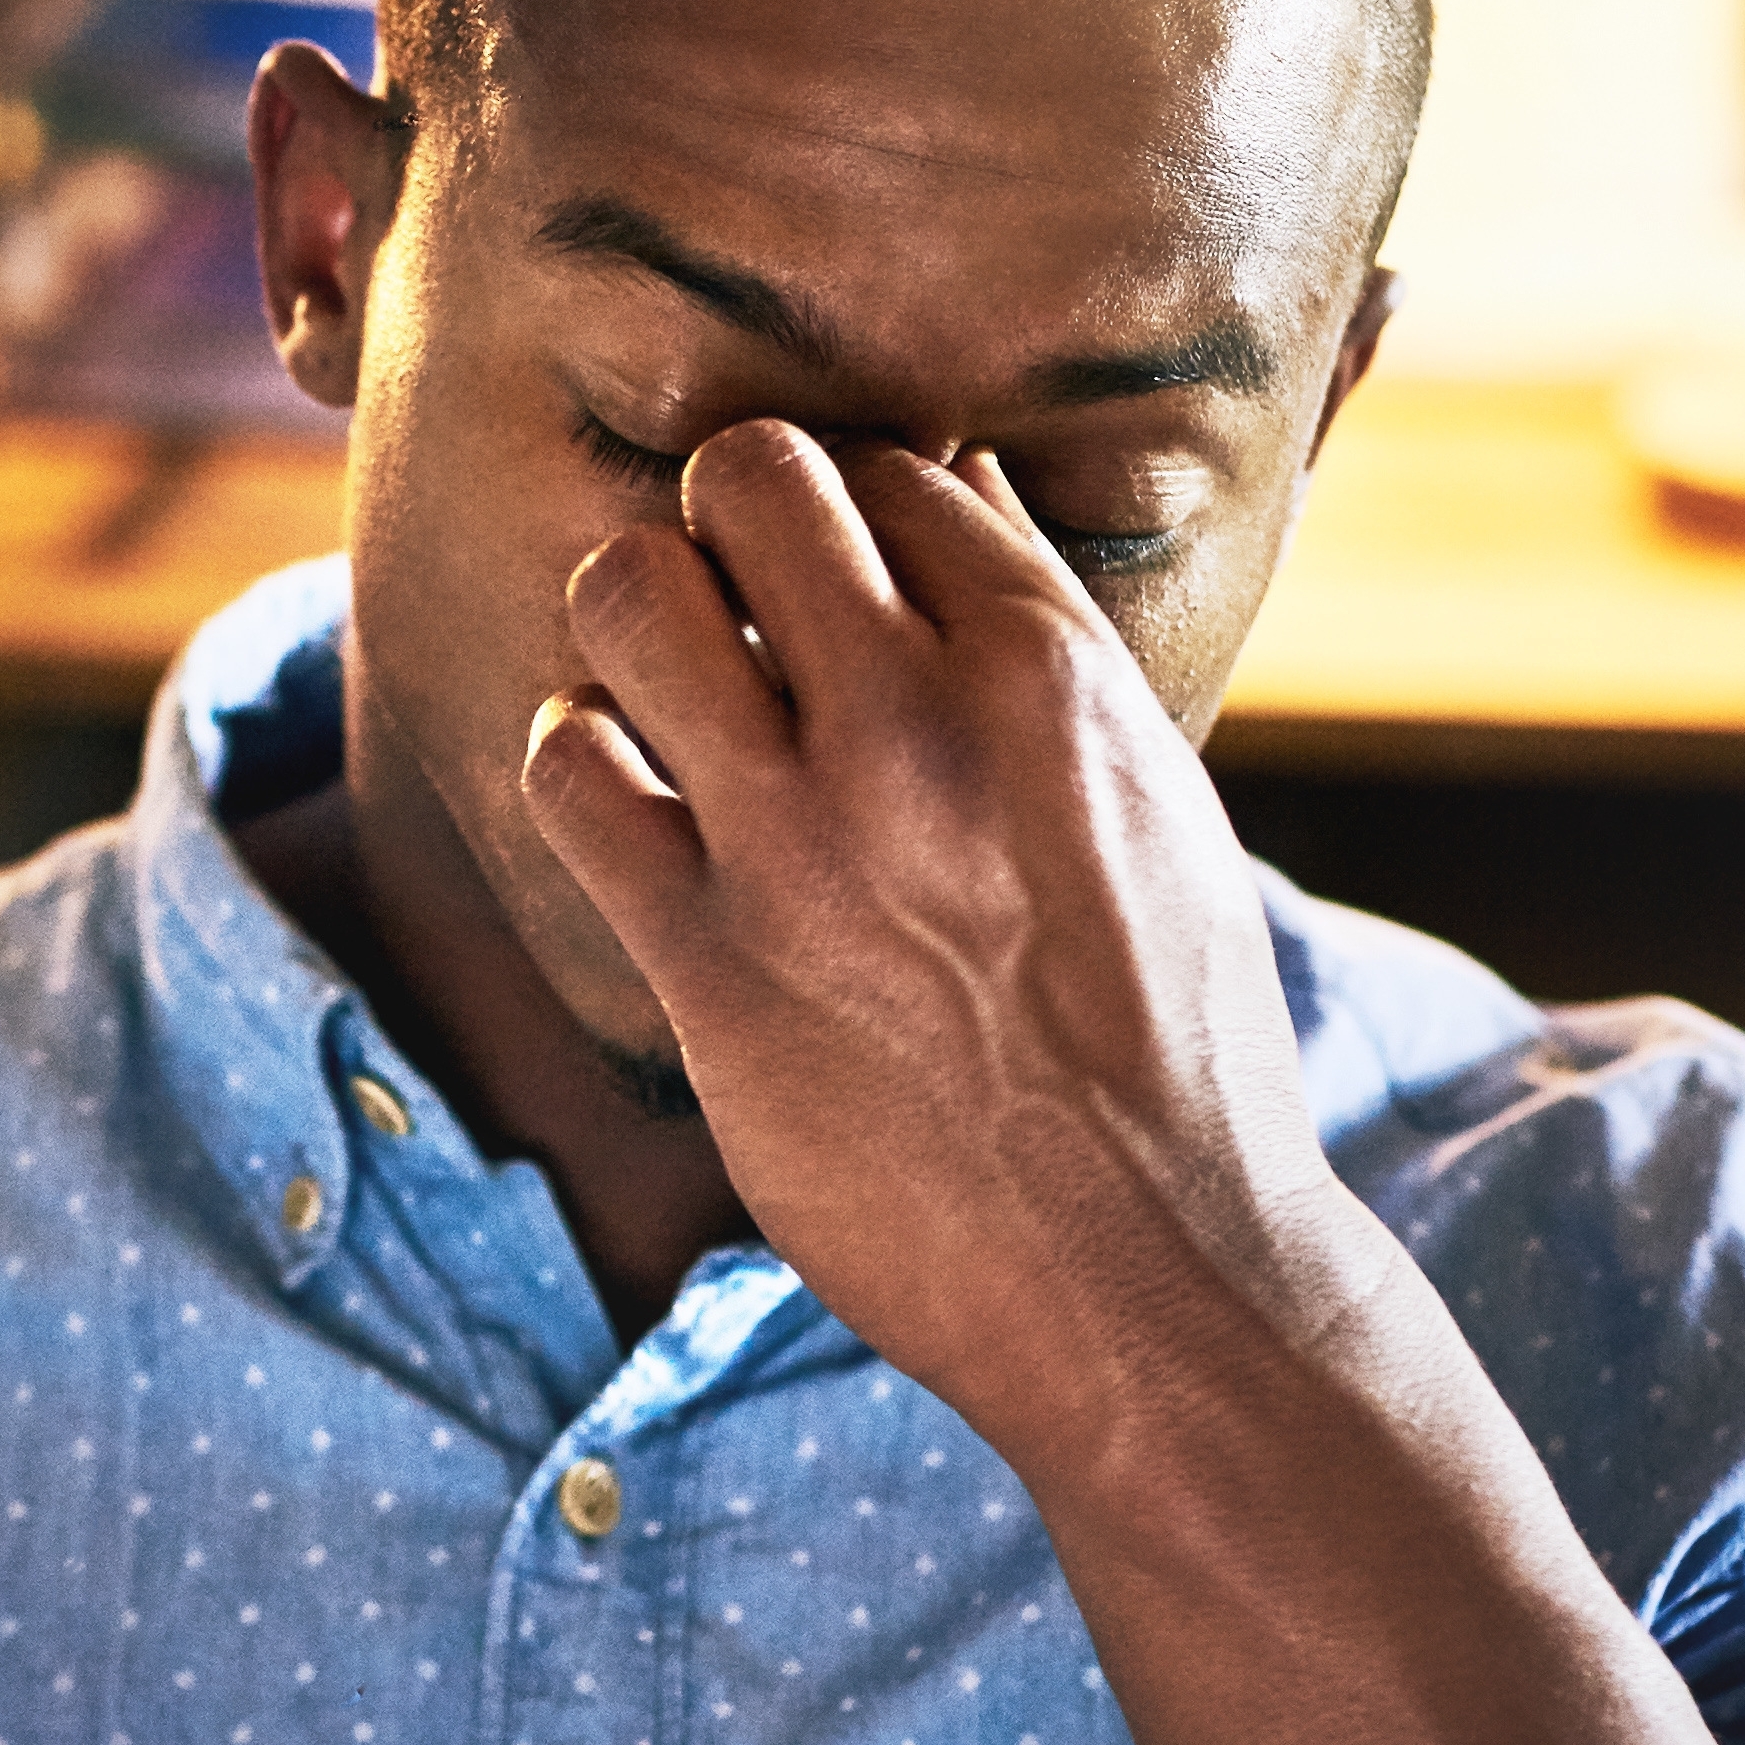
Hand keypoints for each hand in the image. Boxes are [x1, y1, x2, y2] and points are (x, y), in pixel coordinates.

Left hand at [516, 419, 1376, 1467]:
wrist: (1153, 1274)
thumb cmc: (1175, 1045)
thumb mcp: (1161, 807)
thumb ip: (1049, 644)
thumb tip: (954, 482)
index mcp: (1053, 676)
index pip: (898, 470)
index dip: (859, 512)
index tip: (849, 583)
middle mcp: (921, 728)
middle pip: (749, 479)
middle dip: (729, 520)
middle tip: (741, 603)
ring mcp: (803, 842)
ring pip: (627, 593)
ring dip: (634, 621)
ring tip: (669, 689)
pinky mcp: (708, 961)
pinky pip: (570, 770)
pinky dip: (579, 757)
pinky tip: (627, 799)